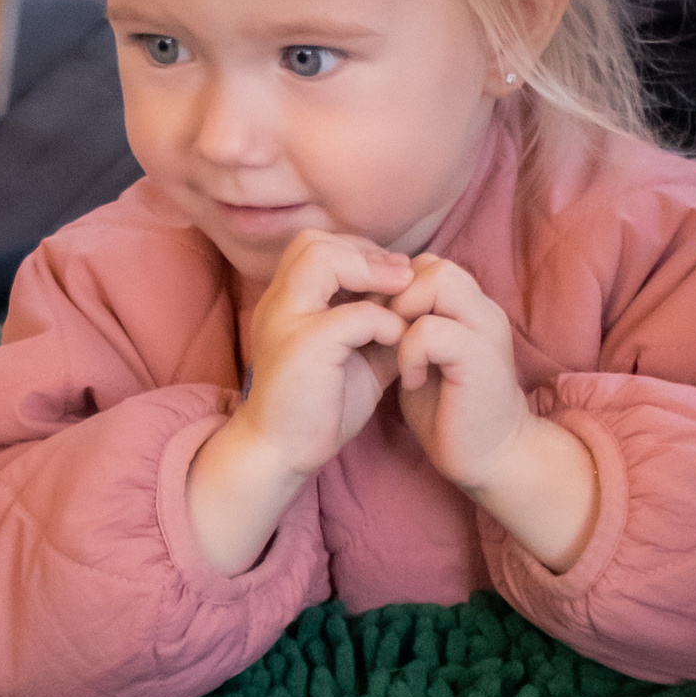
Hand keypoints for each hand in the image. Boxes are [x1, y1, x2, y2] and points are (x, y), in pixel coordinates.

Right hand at [186, 228, 411, 576]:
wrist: (282, 454)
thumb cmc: (318, 409)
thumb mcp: (357, 358)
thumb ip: (379, 326)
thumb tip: (417, 304)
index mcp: (287, 304)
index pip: (316, 246)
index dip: (359, 251)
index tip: (394, 276)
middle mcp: (278, 304)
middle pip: (313, 242)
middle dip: (364, 252)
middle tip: (403, 276)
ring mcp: (285, 322)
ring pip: (322, 258)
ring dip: (369, 270)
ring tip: (400, 294)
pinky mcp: (302, 347)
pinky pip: (351, 314)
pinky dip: (382, 320)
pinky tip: (397, 338)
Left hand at [389, 257, 598, 573]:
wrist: (490, 458)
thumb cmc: (449, 413)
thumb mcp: (418, 361)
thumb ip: (401, 329)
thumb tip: (365, 306)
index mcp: (467, 309)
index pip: (426, 266)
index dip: (393, 289)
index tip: (376, 326)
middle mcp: (481, 310)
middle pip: (433, 264)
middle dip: (395, 296)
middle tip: (382, 337)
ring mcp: (485, 329)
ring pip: (438, 280)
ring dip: (404, 314)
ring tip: (396, 352)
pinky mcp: (481, 357)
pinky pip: (433, 329)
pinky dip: (411, 352)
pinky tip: (409, 380)